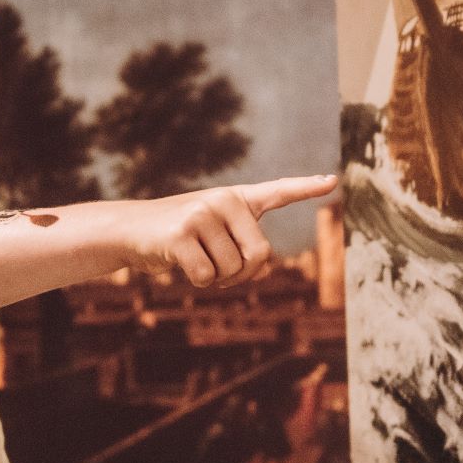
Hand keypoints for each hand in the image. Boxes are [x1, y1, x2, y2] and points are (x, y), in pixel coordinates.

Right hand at [120, 175, 338, 287]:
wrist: (130, 230)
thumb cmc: (181, 237)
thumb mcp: (215, 239)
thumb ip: (243, 250)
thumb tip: (263, 270)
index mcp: (237, 198)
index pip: (278, 191)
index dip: (306, 188)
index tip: (333, 181)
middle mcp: (223, 199)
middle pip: (260, 255)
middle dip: (241, 275)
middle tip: (219, 270)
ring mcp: (201, 213)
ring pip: (232, 270)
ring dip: (216, 279)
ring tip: (195, 260)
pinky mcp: (181, 233)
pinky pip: (208, 277)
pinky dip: (197, 281)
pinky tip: (179, 263)